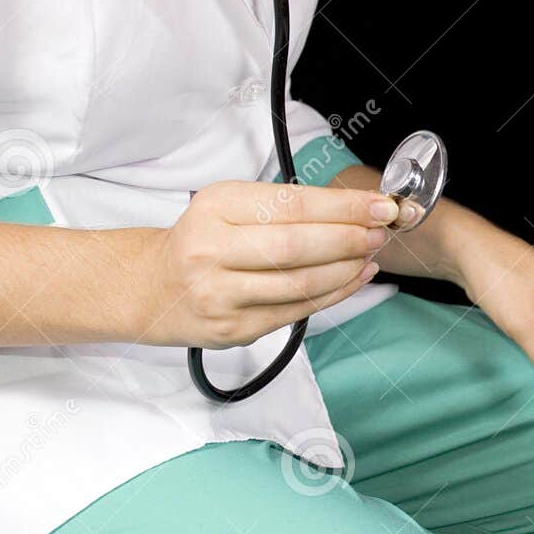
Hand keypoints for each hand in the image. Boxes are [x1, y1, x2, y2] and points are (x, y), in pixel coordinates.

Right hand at [137, 180, 397, 347]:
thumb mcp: (228, 206)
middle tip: (381, 231)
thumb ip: (282, 206)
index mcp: (215, 207)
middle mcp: (211, 249)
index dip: (342, 206)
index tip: (379, 204)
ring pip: (299, 283)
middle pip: (295, 245)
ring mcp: (220, 295)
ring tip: (371, 253)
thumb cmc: (202, 240)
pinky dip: (333, 294)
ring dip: (345, 269)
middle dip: (348, 238)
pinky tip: (354, 278)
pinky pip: (295, 311)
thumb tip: (353, 208)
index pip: (290, 204)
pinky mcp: (233, 329)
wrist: (152, 287)